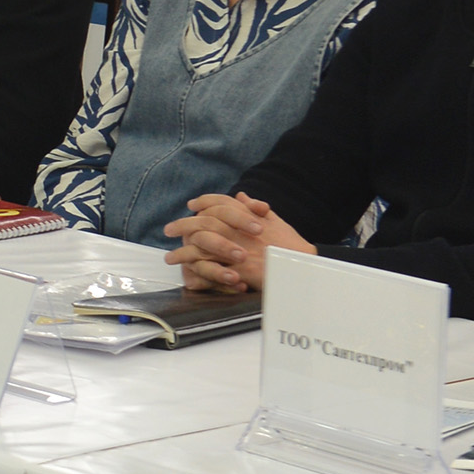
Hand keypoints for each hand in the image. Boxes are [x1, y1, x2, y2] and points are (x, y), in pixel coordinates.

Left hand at [161, 192, 312, 293]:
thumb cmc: (291, 244)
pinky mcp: (238, 270)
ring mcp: (236, 250)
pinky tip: (187, 277)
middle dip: (183, 225)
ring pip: (201, 247)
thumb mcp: (274, 220)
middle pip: (203, 223)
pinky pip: (211, 271)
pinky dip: (197, 275)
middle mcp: (238, 230)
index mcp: (246, 216)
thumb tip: (241, 196)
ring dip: (183, 253)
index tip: (192, 205)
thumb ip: (255, 208)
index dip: (203, 202)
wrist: (303, 265)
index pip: (219, 203)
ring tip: (170, 258)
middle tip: (169, 229)